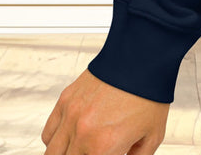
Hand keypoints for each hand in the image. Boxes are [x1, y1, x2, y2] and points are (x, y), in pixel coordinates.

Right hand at [41, 68, 167, 154]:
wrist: (143, 56)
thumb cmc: (150, 93)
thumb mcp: (152, 136)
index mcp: (103, 148)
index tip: (107, 154)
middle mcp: (82, 134)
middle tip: (95, 152)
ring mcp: (70, 116)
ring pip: (52, 153)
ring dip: (65, 154)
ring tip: (80, 149)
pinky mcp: (65, 100)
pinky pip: (48, 133)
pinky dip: (55, 141)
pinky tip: (71, 138)